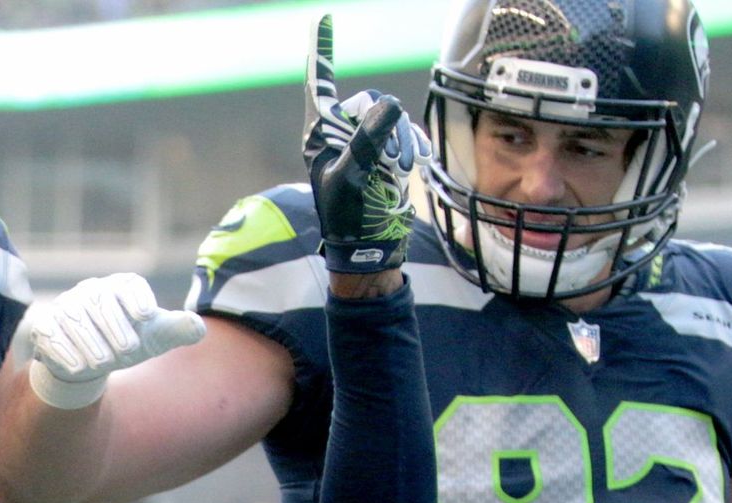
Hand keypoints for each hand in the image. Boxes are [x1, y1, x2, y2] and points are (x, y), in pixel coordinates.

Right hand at [19, 273, 206, 410]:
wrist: (90, 361)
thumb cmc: (125, 343)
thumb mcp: (153, 339)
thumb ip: (176, 330)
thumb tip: (199, 327)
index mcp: (120, 288)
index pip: (129, 285)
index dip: (137, 297)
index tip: (147, 316)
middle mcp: (91, 292)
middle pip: (100, 301)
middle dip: (114, 325)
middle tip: (129, 350)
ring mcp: (66, 308)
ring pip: (74, 318)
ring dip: (90, 341)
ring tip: (104, 363)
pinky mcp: (45, 327)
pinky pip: (50, 333)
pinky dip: (63, 350)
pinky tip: (77, 367)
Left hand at [302, 15, 425, 274]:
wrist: (370, 250)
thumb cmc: (350, 220)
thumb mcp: (353, 178)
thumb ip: (368, 140)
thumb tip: (389, 104)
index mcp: (320, 135)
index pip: (320, 85)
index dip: (322, 51)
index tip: (322, 18)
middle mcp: (340, 134)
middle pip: (369, 102)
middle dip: (384, 129)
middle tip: (384, 164)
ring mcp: (364, 143)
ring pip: (392, 119)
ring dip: (399, 146)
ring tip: (393, 176)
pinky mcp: (385, 153)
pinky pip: (406, 134)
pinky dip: (411, 150)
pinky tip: (407, 171)